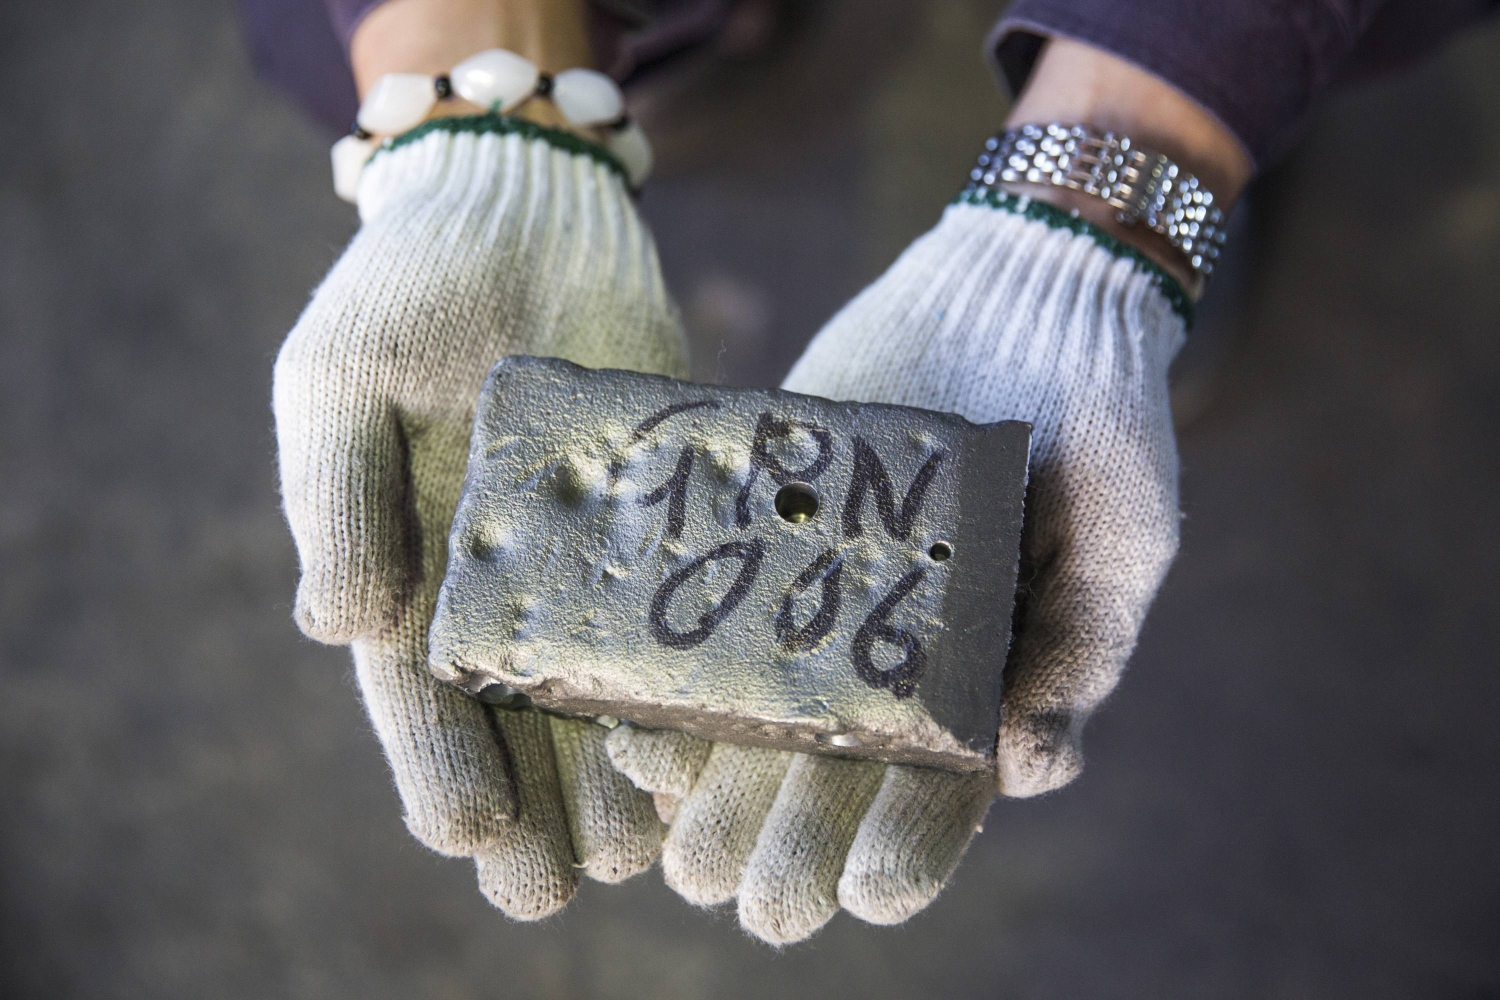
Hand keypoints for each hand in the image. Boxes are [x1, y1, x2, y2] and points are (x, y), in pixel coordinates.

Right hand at [273, 119, 687, 916]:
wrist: (521, 208)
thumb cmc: (404, 293)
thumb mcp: (336, 383)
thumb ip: (334, 502)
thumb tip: (334, 632)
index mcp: (406, 565)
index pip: (418, 692)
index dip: (439, 767)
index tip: (469, 840)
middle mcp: (498, 580)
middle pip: (512, 717)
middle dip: (530, 806)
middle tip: (555, 893)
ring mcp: (584, 553)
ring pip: (597, 685)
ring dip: (609, 771)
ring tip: (635, 853)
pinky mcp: (660, 514)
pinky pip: (672, 609)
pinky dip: (684, 677)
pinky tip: (705, 739)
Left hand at [608, 186, 1187, 942]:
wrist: (1030, 286)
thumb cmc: (1104, 419)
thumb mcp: (1124, 536)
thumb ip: (1083, 651)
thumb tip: (1030, 773)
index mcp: (979, 670)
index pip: (937, 785)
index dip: (904, 846)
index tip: (867, 898)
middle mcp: (891, 640)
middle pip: (835, 761)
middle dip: (791, 837)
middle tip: (745, 902)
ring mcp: (824, 581)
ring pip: (764, 704)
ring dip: (721, 784)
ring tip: (678, 854)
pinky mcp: (771, 513)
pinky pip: (716, 600)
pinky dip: (676, 664)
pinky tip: (639, 722)